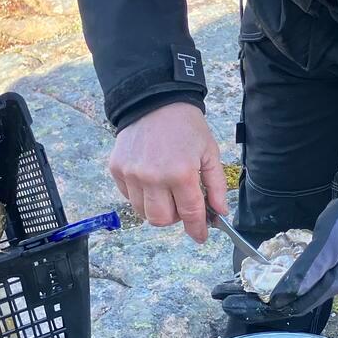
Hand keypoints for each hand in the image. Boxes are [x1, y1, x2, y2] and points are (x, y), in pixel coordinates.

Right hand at [109, 102, 227, 241]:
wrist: (155, 101)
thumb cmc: (186, 126)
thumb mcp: (209, 152)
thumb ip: (216, 186)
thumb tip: (220, 213)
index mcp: (180, 173)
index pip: (190, 214)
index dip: (197, 230)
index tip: (200, 236)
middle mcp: (153, 177)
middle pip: (161, 220)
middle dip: (174, 218)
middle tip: (181, 204)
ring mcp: (131, 174)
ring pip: (142, 212)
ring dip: (156, 208)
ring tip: (165, 190)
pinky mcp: (117, 169)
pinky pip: (128, 196)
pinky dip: (140, 195)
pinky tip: (150, 179)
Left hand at [268, 190, 337, 313]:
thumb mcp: (325, 246)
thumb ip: (308, 271)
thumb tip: (289, 294)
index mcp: (336, 284)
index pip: (304, 303)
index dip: (284, 304)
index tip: (266, 304)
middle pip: (310, 298)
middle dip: (289, 299)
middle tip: (267, 298)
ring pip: (315, 287)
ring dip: (297, 289)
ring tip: (278, 288)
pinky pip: (321, 276)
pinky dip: (307, 278)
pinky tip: (299, 273)